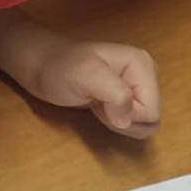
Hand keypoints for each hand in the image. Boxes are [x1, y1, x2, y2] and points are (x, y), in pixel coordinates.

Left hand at [28, 41, 160, 139]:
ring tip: (99, 104)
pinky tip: (100, 107)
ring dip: (119, 123)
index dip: (125, 115)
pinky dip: (116, 122)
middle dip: (123, 121)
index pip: (151, 112)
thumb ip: (115, 94)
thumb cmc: (58, 68)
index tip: (101, 100)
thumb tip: (127, 119)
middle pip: (151, 120)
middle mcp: (146, 74)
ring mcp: (138, 86)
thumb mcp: (85, 75)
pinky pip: (134, 123)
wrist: (40, 66)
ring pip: (144, 125)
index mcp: (143, 65)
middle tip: (99, 103)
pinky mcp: (129, 97)